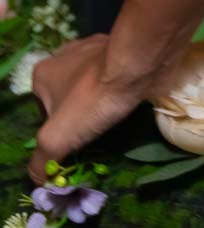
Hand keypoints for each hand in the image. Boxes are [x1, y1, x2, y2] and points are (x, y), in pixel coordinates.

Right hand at [25, 34, 159, 186]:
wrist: (138, 64)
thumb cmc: (91, 98)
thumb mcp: (56, 139)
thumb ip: (40, 163)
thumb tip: (39, 179)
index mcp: (42, 73)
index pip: (42, 113)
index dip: (56, 131)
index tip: (73, 142)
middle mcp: (64, 55)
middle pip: (66, 97)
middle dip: (78, 115)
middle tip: (93, 132)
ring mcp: (93, 48)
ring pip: (90, 85)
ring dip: (97, 101)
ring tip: (110, 119)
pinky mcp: (120, 50)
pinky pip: (112, 76)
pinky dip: (116, 89)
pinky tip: (125, 102)